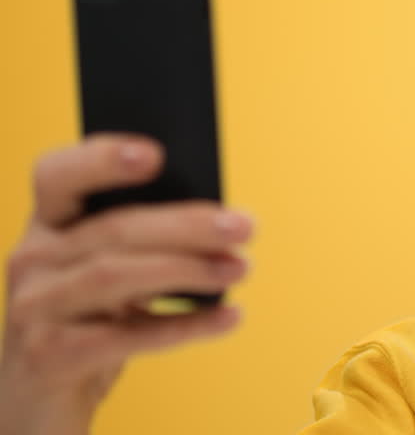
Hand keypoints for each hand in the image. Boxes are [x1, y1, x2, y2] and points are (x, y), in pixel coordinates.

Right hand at [0, 133, 251, 434]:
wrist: (37, 401)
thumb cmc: (90, 320)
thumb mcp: (111, 272)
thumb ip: (145, 240)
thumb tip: (221, 221)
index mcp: (48, 224)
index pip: (58, 175)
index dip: (101, 159)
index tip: (157, 153)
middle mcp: (31, 259)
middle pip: (113, 229)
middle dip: (186, 225)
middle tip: (244, 226)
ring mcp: (34, 309)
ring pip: (116, 276)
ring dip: (188, 270)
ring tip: (241, 267)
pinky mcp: (49, 357)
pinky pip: (126, 337)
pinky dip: (185, 326)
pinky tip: (230, 317)